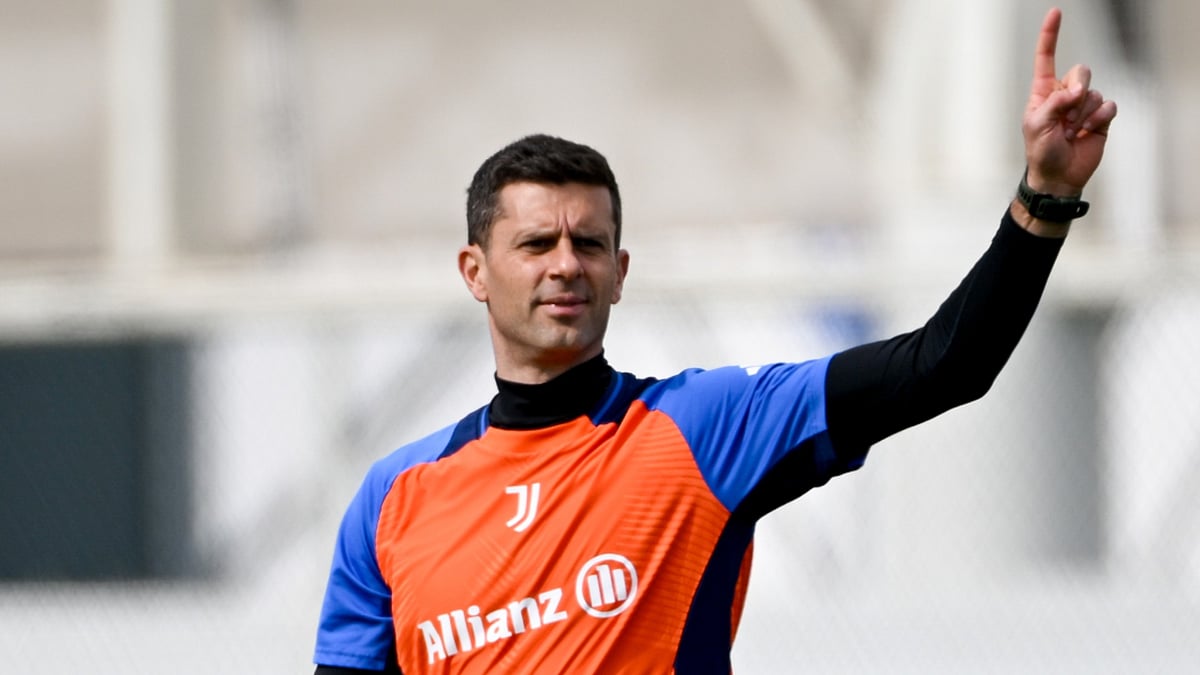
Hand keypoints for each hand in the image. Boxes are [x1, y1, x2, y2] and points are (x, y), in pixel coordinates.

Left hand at [1022, 8, 1117, 196]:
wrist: (1059, 176)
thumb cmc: (1040, 151)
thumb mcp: (1036, 125)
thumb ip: (1054, 103)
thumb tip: (1077, 91)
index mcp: (1044, 92)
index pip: (1046, 59)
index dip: (1051, 36)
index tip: (1056, 13)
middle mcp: (1065, 94)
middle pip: (1080, 71)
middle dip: (1076, 91)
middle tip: (1066, 117)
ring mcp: (1084, 105)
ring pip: (1094, 91)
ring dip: (1083, 114)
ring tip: (1071, 131)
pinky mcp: (1100, 117)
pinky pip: (1108, 105)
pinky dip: (1098, 118)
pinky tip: (1088, 131)